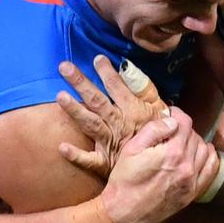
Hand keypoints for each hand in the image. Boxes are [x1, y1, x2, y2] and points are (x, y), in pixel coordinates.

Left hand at [56, 55, 167, 177]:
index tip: (96, 58)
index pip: (117, 87)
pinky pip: (89, 160)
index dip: (107, 72)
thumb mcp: (159, 107)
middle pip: (97, 100)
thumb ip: (145, 88)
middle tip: (64, 67)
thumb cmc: (159, 133)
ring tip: (60, 96)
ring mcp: (110, 142)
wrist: (163, 164)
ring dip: (75, 110)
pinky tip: (62, 148)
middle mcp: (118, 123)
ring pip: (91, 124)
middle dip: (80, 83)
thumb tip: (128, 67)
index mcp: (133, 109)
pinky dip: (76, 155)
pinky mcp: (105, 162)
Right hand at [99, 108, 219, 222]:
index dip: (176, 114)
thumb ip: (154, 130)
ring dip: (194, 141)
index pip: (185, 123)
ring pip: (204, 149)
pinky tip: (199, 153)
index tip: (169, 114)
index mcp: (172, 153)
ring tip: (180, 142)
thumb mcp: (131, 149)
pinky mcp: (193, 192)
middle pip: (194, 135)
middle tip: (169, 130)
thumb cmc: (125, 181)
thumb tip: (172, 119)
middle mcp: (187, 166)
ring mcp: (192, 180)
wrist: (125, 214)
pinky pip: (211, 168)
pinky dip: (208, 157)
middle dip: (182, 129)